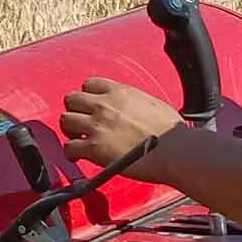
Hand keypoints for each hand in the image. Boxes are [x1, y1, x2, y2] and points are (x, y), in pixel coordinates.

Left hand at [60, 78, 182, 170]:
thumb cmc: (172, 132)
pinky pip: (69, 147)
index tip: (90, 106)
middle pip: (72, 100)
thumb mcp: (153, 104)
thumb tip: (134, 111)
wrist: (176, 150)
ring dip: (70, 131)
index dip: (87, 97)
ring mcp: (97, 126)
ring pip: (65, 120)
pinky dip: (70, 152)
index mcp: (120, 92)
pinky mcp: (94, 148)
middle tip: (81, 124)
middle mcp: (104, 105)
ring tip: (78, 139)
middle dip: (75, 111)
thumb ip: (135, 103)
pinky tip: (77, 156)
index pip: (89, 84)